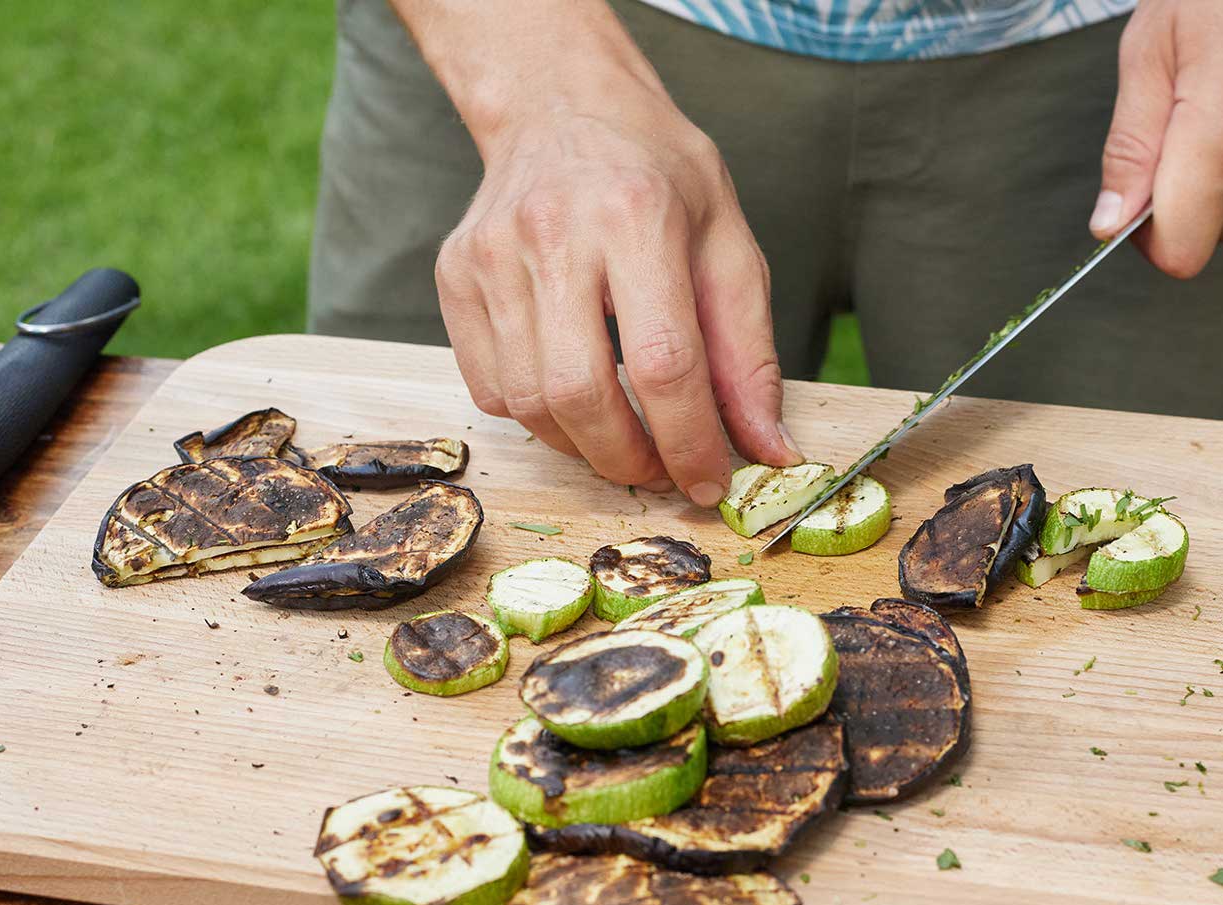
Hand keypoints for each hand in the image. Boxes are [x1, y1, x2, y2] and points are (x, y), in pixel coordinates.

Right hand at [410, 2, 798, 504]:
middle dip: (629, 458)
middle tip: (662, 471)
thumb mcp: (728, 243)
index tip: (710, 480)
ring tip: (625, 439)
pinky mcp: (455, 276)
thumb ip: (749, 353)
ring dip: (584, 447)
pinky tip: (574, 394)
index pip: (664, 363)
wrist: (563, 106)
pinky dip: (538, 416)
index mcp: (637, 216)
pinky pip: (491, 388)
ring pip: (529, 403)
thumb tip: (766, 448)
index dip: (690, 441)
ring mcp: (491, 256)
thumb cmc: (657, 175)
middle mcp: (553, 233)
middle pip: (582, 395)